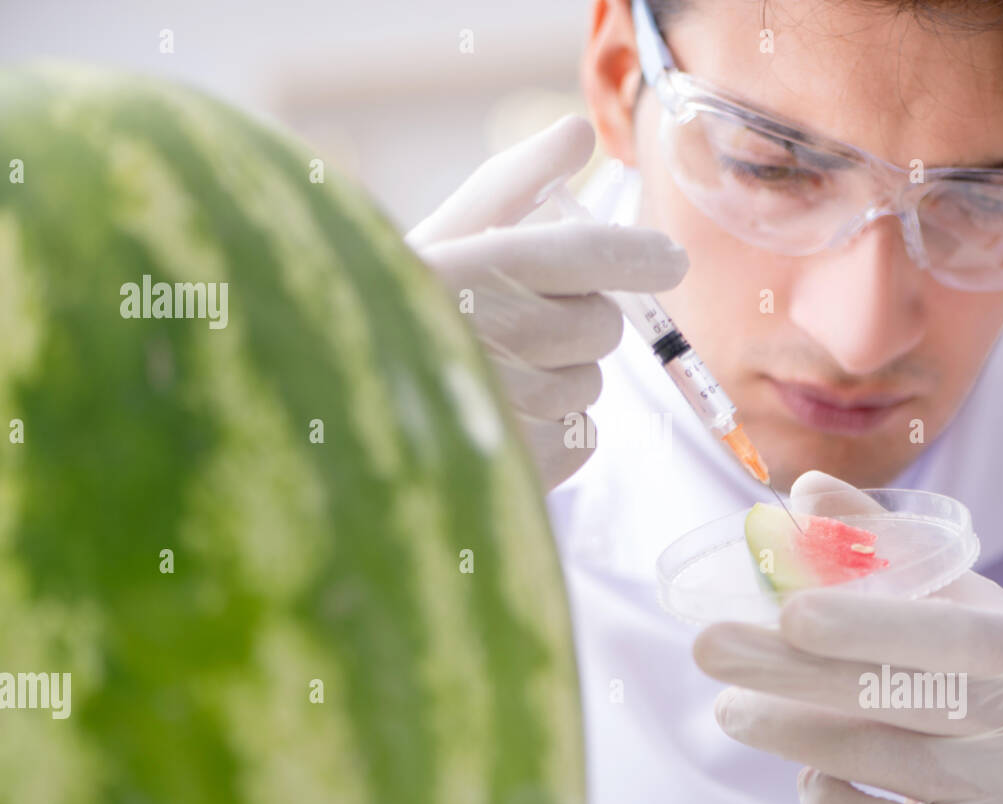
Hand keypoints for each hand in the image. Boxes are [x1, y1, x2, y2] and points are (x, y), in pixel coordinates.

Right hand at [406, 114, 688, 489]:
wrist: (333, 410)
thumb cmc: (391, 318)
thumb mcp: (438, 243)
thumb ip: (511, 185)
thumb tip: (579, 131)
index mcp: (466, 266)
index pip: (584, 254)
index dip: (637, 257)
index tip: (669, 261)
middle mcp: (488, 334)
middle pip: (600, 324)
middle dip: (575, 323)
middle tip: (517, 327)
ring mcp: (505, 409)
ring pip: (591, 384)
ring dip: (560, 380)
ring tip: (494, 382)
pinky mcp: (517, 472)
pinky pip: (583, 439)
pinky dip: (556, 435)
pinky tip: (503, 426)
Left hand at [693, 470, 1002, 803]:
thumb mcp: (987, 610)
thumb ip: (893, 550)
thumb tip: (806, 492)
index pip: (942, 638)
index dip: (865, 625)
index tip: (789, 609)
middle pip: (887, 702)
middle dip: (784, 674)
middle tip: (709, 648)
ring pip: (868, 767)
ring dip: (785, 731)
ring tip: (733, 709)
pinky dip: (827, 797)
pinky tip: (810, 770)